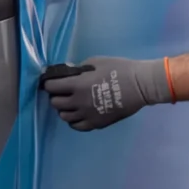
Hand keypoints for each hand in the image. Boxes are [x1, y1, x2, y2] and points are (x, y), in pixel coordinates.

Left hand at [40, 56, 169, 131]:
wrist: (139, 86)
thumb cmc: (119, 69)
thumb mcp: (96, 62)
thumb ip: (79, 69)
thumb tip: (68, 73)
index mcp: (77, 85)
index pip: (51, 87)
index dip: (49, 83)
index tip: (51, 81)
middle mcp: (78, 102)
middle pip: (55, 103)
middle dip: (56, 95)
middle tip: (62, 91)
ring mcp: (87, 115)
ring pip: (64, 116)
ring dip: (64, 108)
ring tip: (71, 103)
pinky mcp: (96, 124)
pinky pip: (76, 126)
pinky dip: (73, 120)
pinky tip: (78, 114)